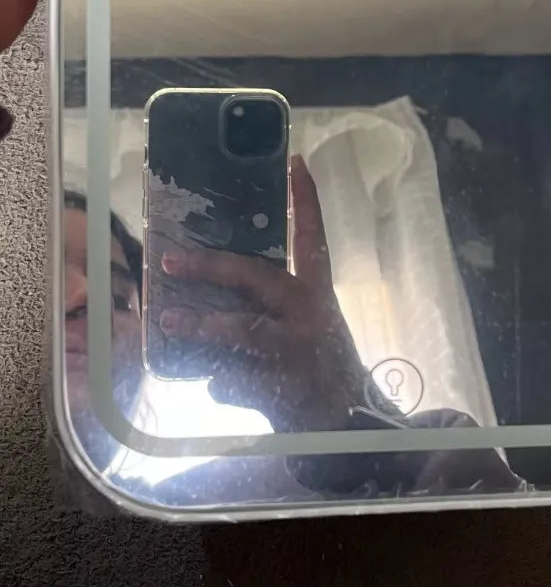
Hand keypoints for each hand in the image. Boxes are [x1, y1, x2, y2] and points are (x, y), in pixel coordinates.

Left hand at [160, 156, 370, 431]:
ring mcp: (293, 353)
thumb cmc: (319, 363)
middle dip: (211, 268)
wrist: (347, 424)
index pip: (314, 238)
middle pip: (258, 279)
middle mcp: (308, 316)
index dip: (306, 201)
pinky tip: (220, 385)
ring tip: (168, 322)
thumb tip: (214, 287)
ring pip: (239, 331)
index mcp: (319, 294)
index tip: (295, 162)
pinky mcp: (279, 389)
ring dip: (200, 327)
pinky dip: (218, 383)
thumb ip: (276, 302)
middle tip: (171, 262)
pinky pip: (230, 380)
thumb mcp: (311, 323)